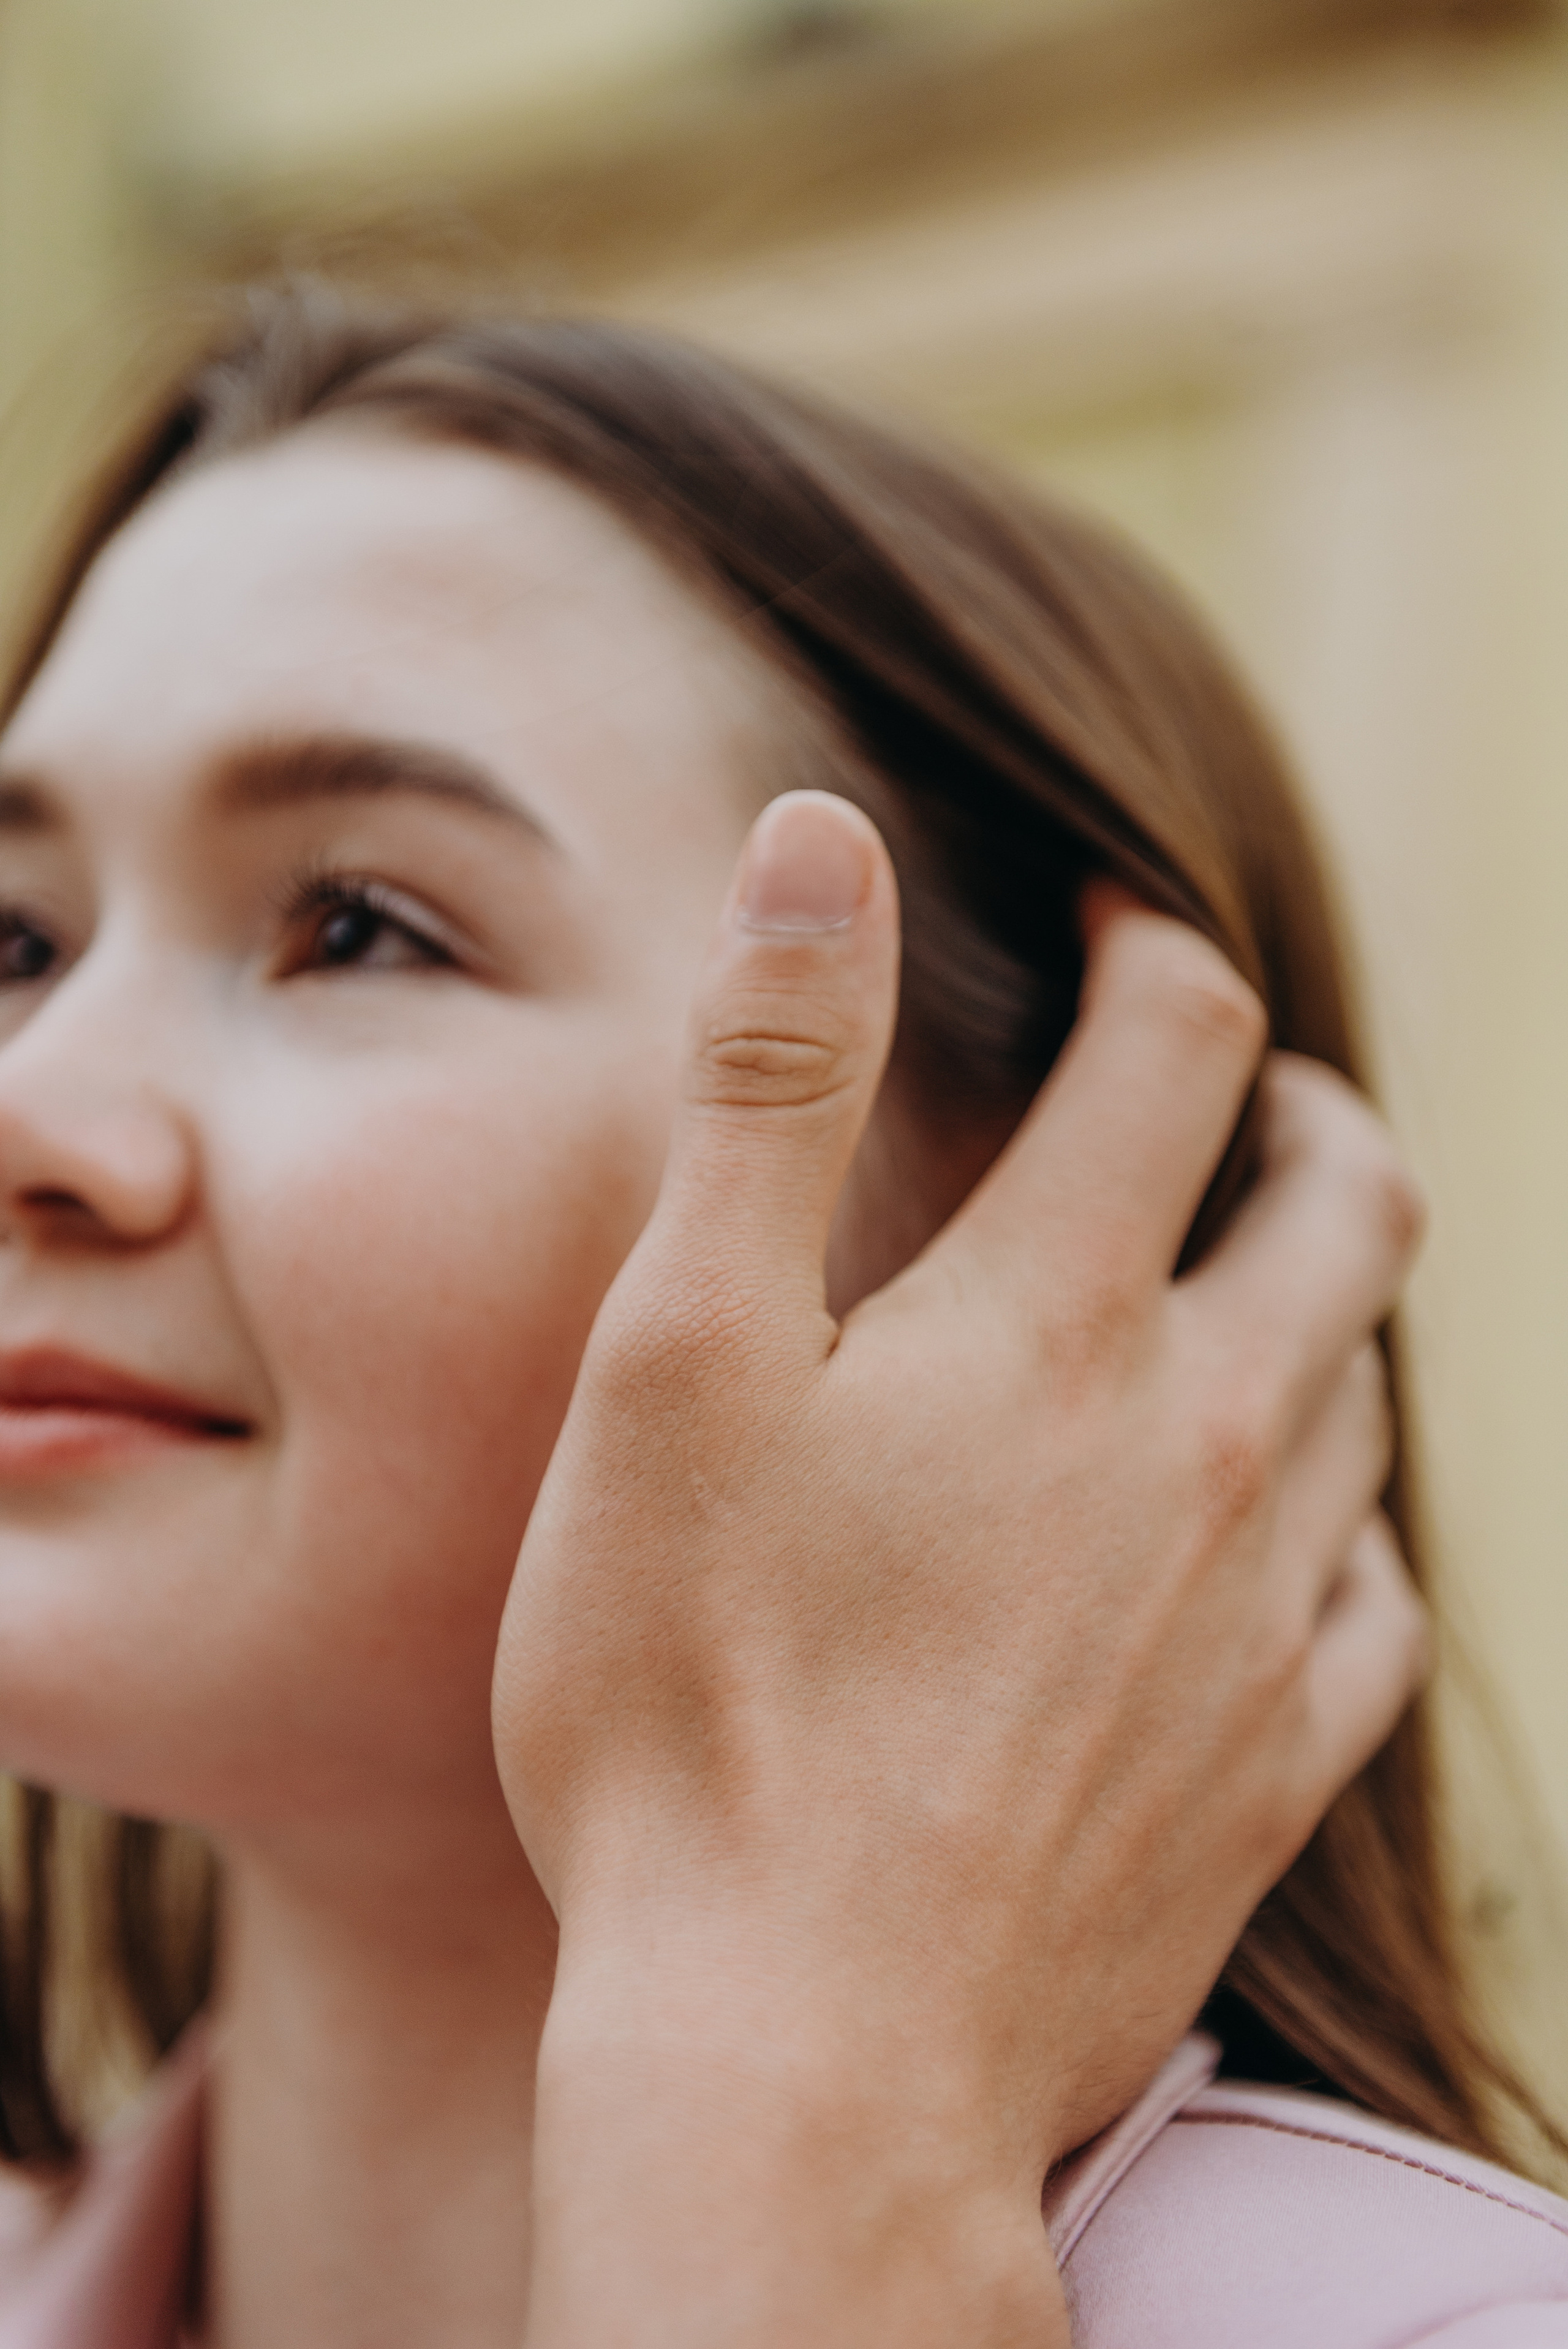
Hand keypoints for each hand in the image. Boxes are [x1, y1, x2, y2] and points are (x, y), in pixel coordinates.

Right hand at [495, 791, 1427, 2348]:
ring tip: (1243, 1294)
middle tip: (1232, 1090)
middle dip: (1296, 1107)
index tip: (1109, 931)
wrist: (803, 2053)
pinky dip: (1340, 1526)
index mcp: (1054, 1322)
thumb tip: (820, 845)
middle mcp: (1202, 1442)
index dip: (1151, 951)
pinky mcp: (1268, 1768)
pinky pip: (1374, 1604)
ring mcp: (1258, 1616)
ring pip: (1363, 1394)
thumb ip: (770, 1086)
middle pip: (1345, 1203)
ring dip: (1317, 1307)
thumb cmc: (692, 1698)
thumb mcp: (682, 1357)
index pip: (1177, 1048)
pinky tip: (1278, 1539)